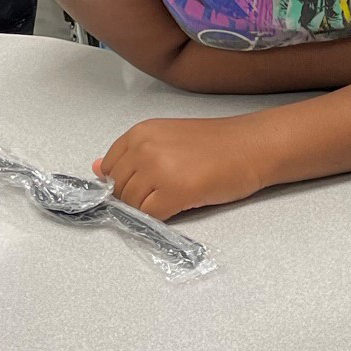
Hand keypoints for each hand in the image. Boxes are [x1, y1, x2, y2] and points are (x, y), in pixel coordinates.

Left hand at [94, 115, 264, 217]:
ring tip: (176, 198)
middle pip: (119, 190)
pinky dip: (161, 218)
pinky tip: (181, 205)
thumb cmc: (218, 144)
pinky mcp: (175, 192)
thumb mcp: (167, 139)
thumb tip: (97, 169)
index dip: (124, 183)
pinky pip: (151, 216)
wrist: (253, 147)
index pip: (109, 168)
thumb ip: (132, 154)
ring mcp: (158, 170)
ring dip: (149, 209)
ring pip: (132, 206)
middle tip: (166, 194)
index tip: (144, 185)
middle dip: (136, 198)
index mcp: (140, 133)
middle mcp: (144, 148)